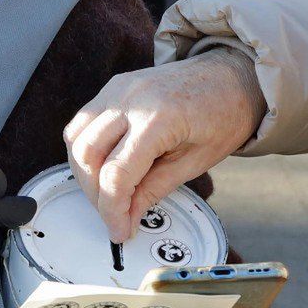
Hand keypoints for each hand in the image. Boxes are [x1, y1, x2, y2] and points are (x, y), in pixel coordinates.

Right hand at [65, 48, 263, 239]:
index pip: (116, 173)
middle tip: (115, 216)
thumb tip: (128, 217)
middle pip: (88, 156)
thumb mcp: (197, 161)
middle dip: (96, 195)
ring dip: (85, 173)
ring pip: (77, 138)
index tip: (120, 231)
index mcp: (159, 118)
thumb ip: (156, 188)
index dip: (113, 210)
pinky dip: (86, 149)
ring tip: (109, 194)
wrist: (230, 75)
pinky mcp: (114, 87)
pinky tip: (106, 166)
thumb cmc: (223, 114)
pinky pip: (84, 121)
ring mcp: (119, 88)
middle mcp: (131, 99)